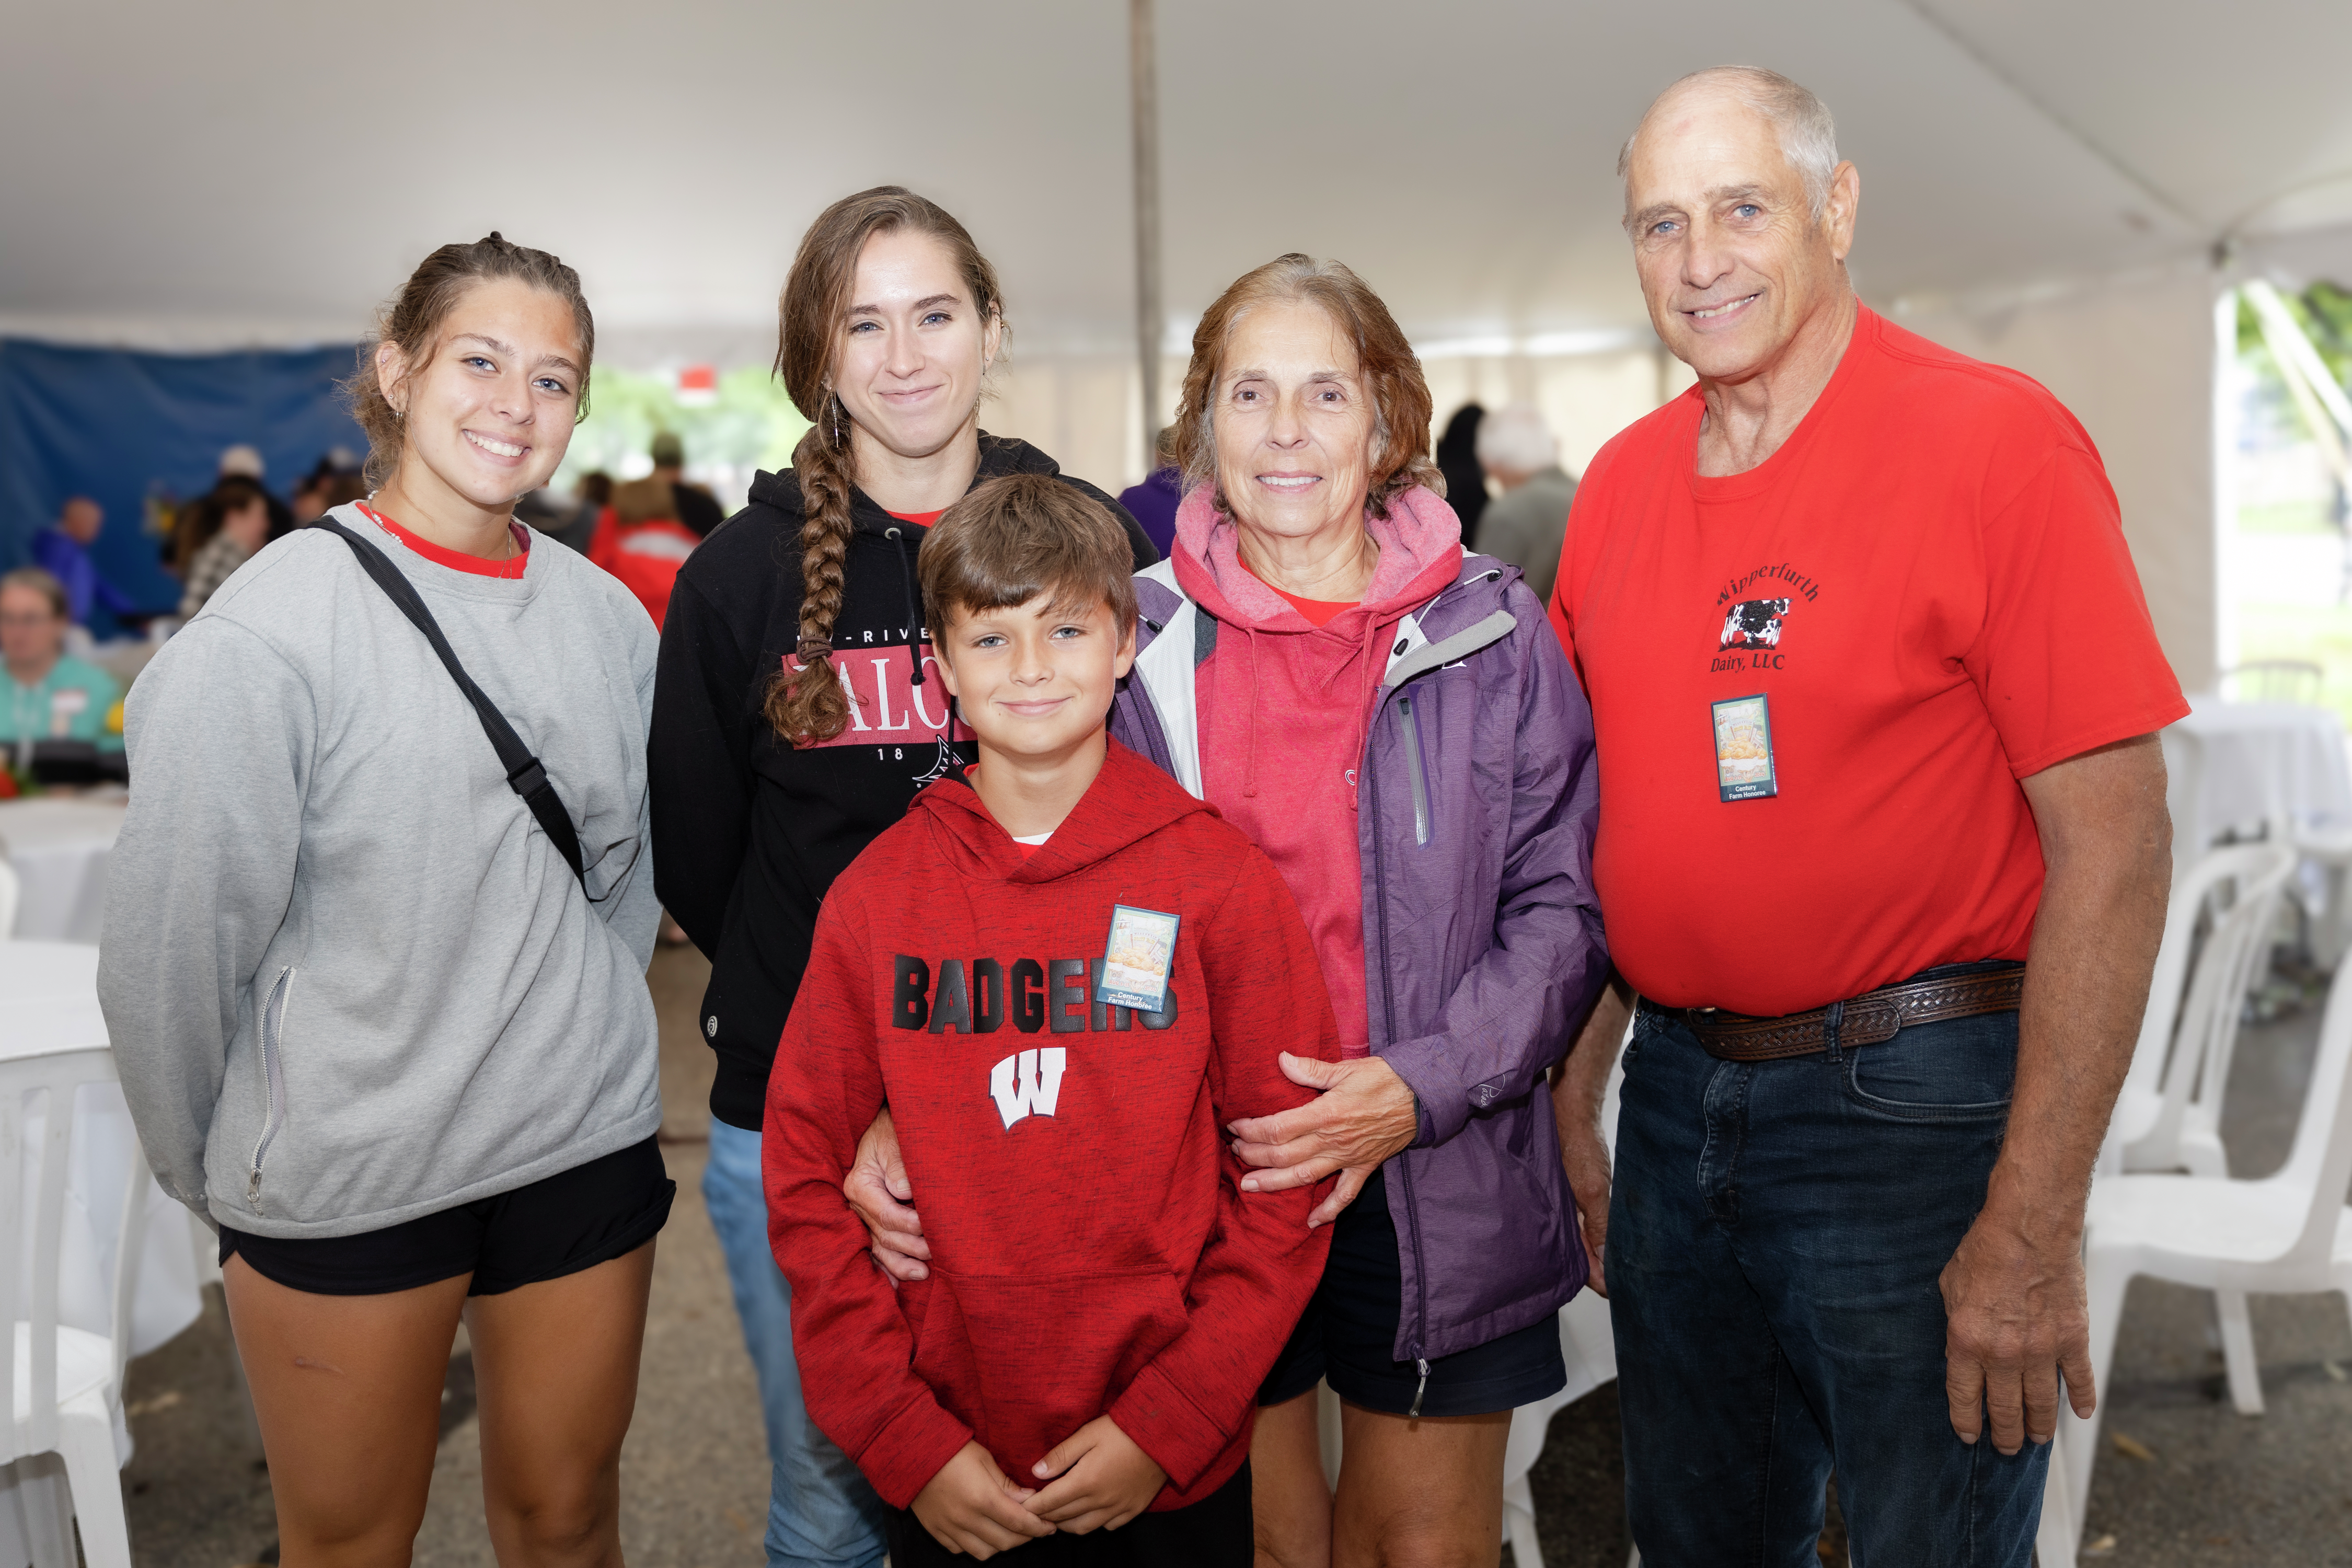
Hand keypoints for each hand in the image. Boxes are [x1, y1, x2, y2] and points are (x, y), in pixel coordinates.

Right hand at [844, 1105, 929, 1282]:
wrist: (885, 1126)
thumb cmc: (892, 1129)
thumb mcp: (894, 1137)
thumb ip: (898, 1163)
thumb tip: (904, 1191)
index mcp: (860, 1184)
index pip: (885, 1213)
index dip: (909, 1224)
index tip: (931, 1226)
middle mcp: (857, 1205)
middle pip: (884, 1235)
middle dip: (912, 1246)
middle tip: (938, 1252)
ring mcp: (862, 1217)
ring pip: (880, 1248)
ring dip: (901, 1264)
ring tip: (923, 1274)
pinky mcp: (871, 1223)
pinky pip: (875, 1250)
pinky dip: (886, 1268)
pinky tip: (894, 1287)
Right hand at [911, 1441, 1053, 1557]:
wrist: (911, 1452)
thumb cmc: (952, 1450)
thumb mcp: (985, 1459)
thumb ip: (1007, 1483)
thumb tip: (1029, 1499)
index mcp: (983, 1499)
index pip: (1019, 1523)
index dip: (1038, 1528)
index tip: (1049, 1527)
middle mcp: (967, 1519)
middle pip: (1005, 1542)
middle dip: (1025, 1538)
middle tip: (1035, 1528)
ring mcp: (950, 1528)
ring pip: (985, 1552)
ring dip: (1002, 1545)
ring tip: (1009, 1532)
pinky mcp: (936, 1531)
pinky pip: (961, 1550)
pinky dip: (976, 1545)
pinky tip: (983, 1533)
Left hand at [1025, 1416, 1166, 1533]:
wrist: (1164, 1435)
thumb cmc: (1124, 1429)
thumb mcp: (1088, 1433)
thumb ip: (1061, 1454)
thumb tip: (1035, 1472)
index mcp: (1085, 1481)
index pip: (1049, 1502)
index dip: (1031, 1506)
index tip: (1020, 1505)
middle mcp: (1100, 1501)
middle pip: (1063, 1517)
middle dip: (1045, 1515)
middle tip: (1034, 1509)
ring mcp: (1118, 1508)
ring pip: (1083, 1528)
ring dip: (1066, 1524)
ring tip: (1057, 1514)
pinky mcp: (1133, 1509)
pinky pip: (1108, 1526)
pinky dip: (1093, 1523)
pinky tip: (1089, 1512)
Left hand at [1227, 1053, 1419, 1227]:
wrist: (1423, 1095)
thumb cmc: (1384, 1078)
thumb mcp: (1345, 1068)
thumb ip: (1311, 1069)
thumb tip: (1281, 1059)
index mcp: (1326, 1113)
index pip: (1278, 1128)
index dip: (1252, 1130)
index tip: (1235, 1127)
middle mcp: (1334, 1140)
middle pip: (1284, 1155)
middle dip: (1254, 1156)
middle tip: (1234, 1153)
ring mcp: (1349, 1158)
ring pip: (1305, 1177)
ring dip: (1275, 1184)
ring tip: (1250, 1186)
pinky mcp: (1364, 1167)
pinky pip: (1345, 1196)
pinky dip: (1329, 1212)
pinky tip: (1311, 1222)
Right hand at [1556, 1118, 1611, 1298]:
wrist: (1571, 1106)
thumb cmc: (1577, 1143)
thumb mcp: (1592, 1188)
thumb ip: (1599, 1226)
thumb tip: (1607, 1262)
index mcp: (1559, 1220)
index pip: (1579, 1264)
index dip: (1600, 1280)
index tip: (1622, 1292)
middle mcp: (1563, 1215)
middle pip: (1582, 1254)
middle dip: (1602, 1271)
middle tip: (1629, 1283)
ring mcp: (1571, 1203)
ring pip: (1588, 1238)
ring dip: (1603, 1251)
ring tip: (1627, 1264)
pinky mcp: (1579, 1190)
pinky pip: (1590, 1220)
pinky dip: (1602, 1232)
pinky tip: (1615, 1234)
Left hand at [1939, 1199, 2095, 1453]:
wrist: (2030, 1228)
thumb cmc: (1986, 1249)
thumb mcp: (1951, 1287)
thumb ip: (1957, 1324)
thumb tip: (1962, 1348)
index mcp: (1967, 1342)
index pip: (1964, 1397)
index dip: (1967, 1422)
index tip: (1970, 1436)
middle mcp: (2004, 1354)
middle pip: (2004, 1409)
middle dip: (2004, 1434)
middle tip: (2006, 1447)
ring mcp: (2042, 1350)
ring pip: (2041, 1404)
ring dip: (2039, 1426)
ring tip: (2036, 1439)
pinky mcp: (2073, 1339)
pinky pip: (2080, 1380)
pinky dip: (2082, 1399)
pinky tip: (2080, 1413)